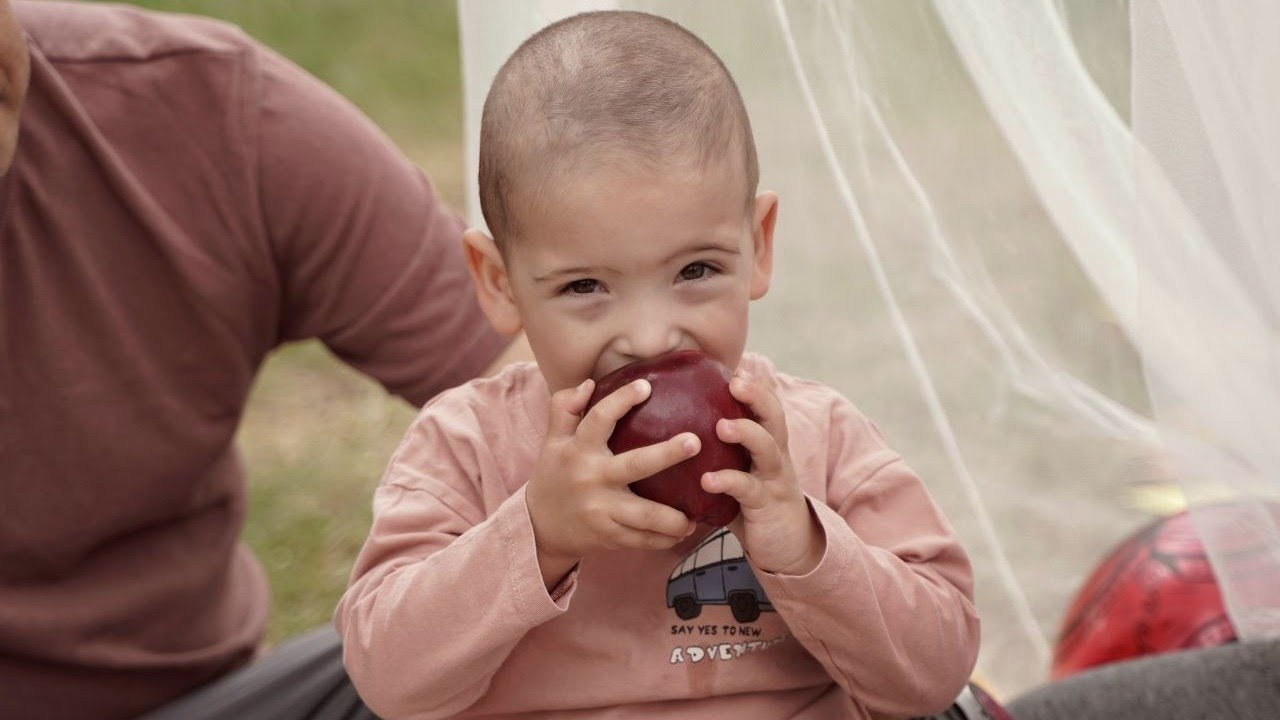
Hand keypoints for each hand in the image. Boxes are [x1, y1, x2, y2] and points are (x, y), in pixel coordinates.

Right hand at [526, 377, 698, 588]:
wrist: (537, 528)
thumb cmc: (553, 476)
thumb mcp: (551, 441)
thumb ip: (564, 409)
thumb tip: (588, 384)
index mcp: (577, 450)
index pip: (599, 419)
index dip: (621, 400)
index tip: (645, 386)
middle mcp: (591, 479)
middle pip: (635, 465)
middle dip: (666, 454)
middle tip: (694, 442)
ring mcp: (600, 510)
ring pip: (644, 514)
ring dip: (673, 518)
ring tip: (695, 516)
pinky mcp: (607, 535)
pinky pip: (641, 539)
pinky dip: (663, 538)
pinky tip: (683, 533)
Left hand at [701, 370, 824, 574]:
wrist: (787, 547)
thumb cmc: (752, 504)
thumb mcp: (740, 472)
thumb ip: (718, 453)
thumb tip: (673, 430)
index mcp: (768, 445)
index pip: (765, 407)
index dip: (753, 386)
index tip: (732, 368)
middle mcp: (776, 456)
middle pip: (774, 418)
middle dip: (757, 397)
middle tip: (735, 383)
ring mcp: (774, 480)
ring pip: (768, 449)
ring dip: (746, 433)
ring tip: (721, 426)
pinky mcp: (768, 505)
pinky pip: (749, 490)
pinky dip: (728, 481)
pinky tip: (707, 480)